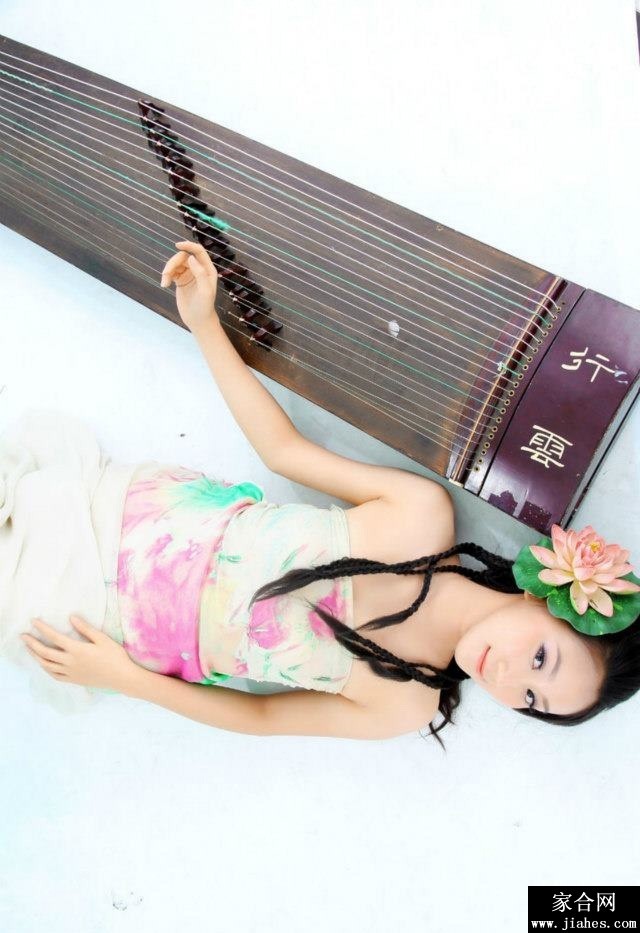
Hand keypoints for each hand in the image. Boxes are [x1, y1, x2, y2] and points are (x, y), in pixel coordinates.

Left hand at [21, 616, 138, 693]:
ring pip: (47, 665)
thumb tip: (71, 617)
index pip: (54, 637)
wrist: (121, 677)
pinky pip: (54, 675)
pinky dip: (46, 669)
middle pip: (45, 652)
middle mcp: (70, 662)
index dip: (42, 628)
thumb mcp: (102, 639)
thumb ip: (85, 629)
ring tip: (29, 649)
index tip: (33, 621)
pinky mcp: (73, 680)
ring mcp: (70, 673)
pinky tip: (44, 664)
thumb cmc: (115, 656)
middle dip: (32, 644)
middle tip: (23, 636)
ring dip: (36, 656)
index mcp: (77, 650)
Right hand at [160, 240, 219, 331]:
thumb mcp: (205, 291)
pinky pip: (171, 272)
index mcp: (208, 270)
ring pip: (176, 264)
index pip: (198, 251)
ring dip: (168, 270)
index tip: (177, 245)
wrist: (198, 321)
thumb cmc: (204, 307)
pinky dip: (166, 276)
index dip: (188, 245)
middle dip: (173, 263)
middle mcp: (199, 270)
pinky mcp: (180, 280)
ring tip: (165, 283)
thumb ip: (200, 273)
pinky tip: (165, 285)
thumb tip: (190, 258)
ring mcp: (189, 274)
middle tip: (166, 274)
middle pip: (183, 257)